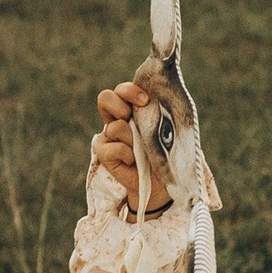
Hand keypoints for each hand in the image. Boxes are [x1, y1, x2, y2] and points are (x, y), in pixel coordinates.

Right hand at [93, 79, 169, 213]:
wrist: (161, 182)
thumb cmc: (166, 152)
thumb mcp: (167, 129)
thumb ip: (161, 113)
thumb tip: (167, 98)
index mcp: (131, 109)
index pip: (123, 90)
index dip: (130, 91)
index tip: (146, 101)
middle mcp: (117, 119)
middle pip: (105, 98)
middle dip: (119, 104)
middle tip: (131, 116)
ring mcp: (108, 136)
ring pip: (116, 126)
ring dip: (132, 138)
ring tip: (141, 150)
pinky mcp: (104, 154)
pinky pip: (114, 148)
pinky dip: (127, 154)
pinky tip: (133, 161)